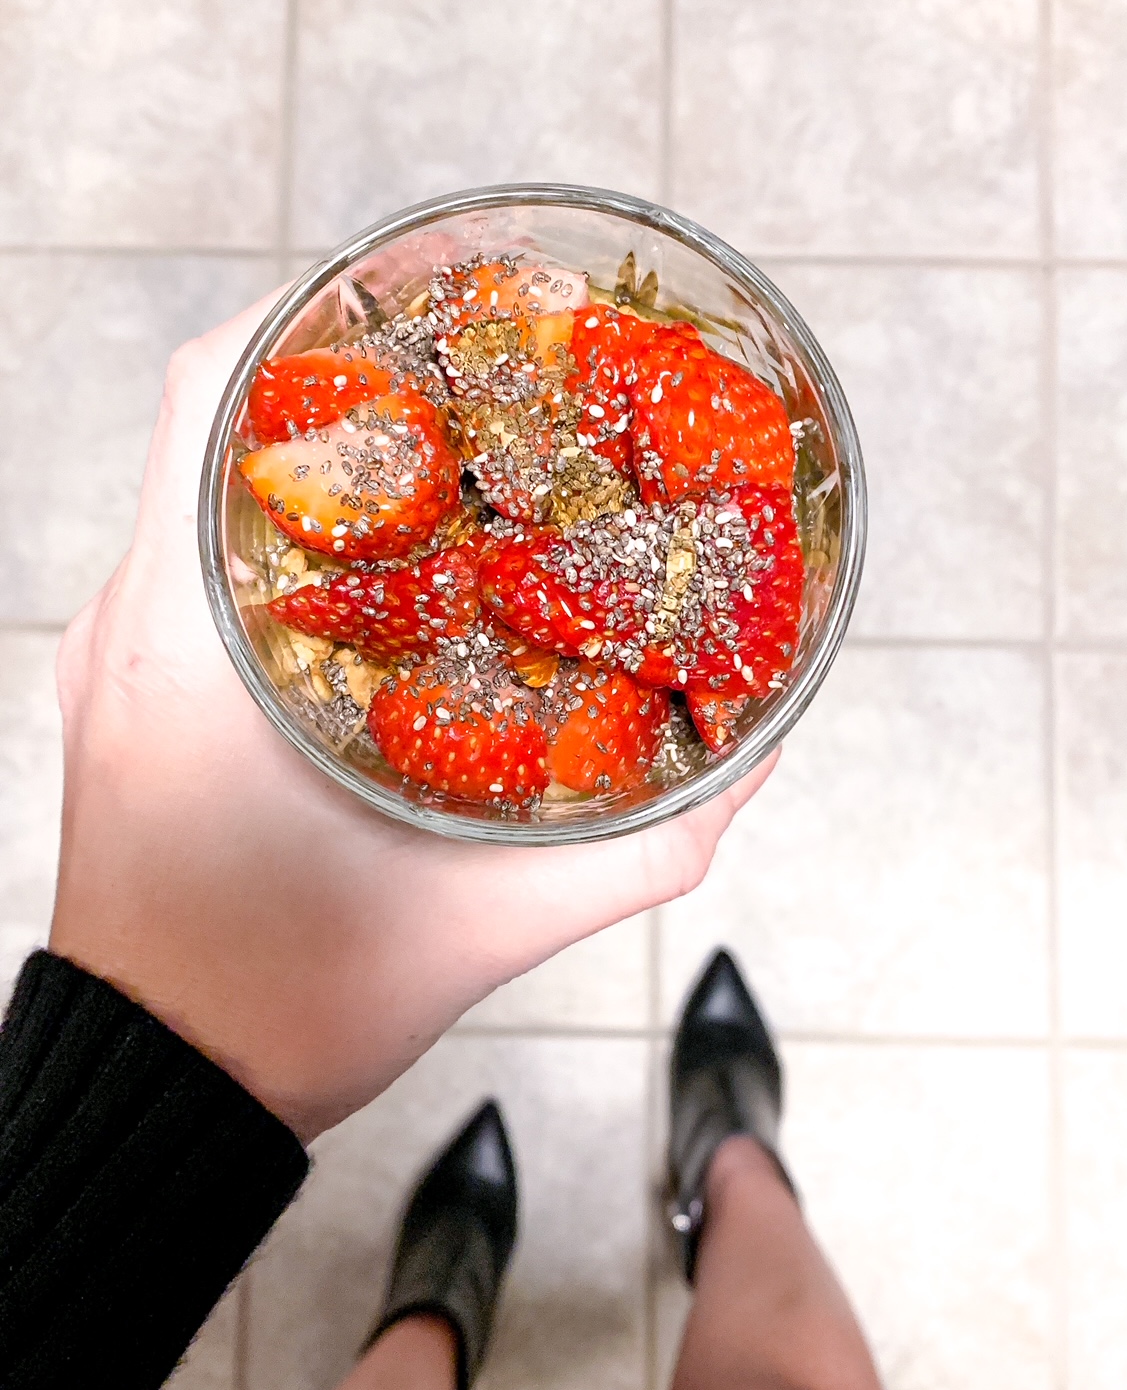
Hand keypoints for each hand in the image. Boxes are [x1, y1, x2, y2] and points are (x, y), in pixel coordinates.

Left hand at [50, 294, 776, 1141]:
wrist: (162, 1086)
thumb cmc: (287, 1007)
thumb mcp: (486, 924)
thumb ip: (640, 850)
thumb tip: (750, 756)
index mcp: (191, 648)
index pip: (205, 394)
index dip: (305, 313)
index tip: (414, 303)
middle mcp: (131, 629)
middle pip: (209, 423)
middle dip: (335, 379)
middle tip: (464, 383)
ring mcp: (113, 662)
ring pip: (199, 494)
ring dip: (307, 458)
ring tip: (435, 464)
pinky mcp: (123, 702)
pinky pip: (189, 567)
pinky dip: (275, 536)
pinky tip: (378, 573)